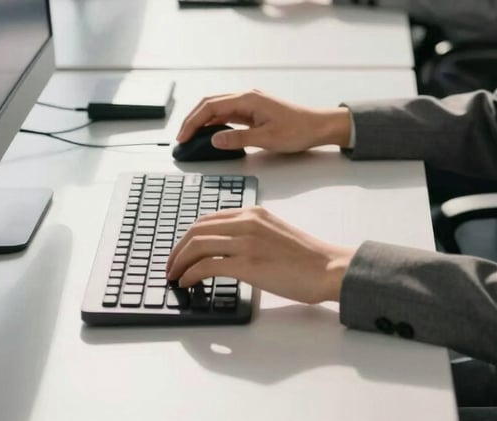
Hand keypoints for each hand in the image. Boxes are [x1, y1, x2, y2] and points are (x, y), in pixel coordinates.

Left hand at [166, 206, 354, 302]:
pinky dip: (191, 274)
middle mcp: (247, 221)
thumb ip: (251, 234)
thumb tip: (228, 250)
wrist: (326, 267)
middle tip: (170, 266)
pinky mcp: (247, 263)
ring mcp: (246, 241)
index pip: (208, 218)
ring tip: (175, 277)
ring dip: (179, 263)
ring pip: (198, 245)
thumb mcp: (274, 233)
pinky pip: (207, 266)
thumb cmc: (305, 256)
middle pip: (197, 230)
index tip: (180, 251)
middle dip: (177, 249)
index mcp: (253, 212)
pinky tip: (188, 284)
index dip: (188, 236)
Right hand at [175, 89, 352, 152]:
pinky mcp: (254, 111)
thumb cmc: (298, 130)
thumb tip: (213, 140)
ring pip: (218, 108)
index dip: (193, 122)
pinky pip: (228, 114)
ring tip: (190, 138)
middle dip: (193, 120)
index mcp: (248, 99)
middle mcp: (247, 97)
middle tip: (181, 139)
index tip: (182, 137)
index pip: (211, 107)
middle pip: (210, 104)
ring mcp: (250, 103)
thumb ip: (238, 139)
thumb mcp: (267, 139)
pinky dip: (215, 122)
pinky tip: (209, 134)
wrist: (318, 126)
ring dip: (202, 121)